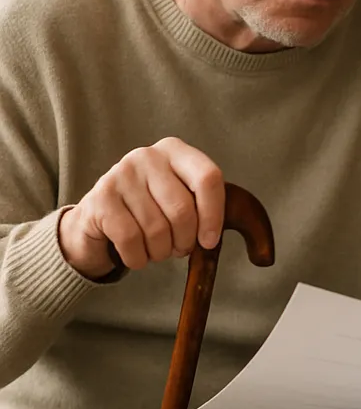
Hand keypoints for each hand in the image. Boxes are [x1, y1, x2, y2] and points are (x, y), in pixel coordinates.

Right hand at [58, 137, 224, 278]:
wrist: (99, 218)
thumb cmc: (149, 209)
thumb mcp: (179, 198)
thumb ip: (200, 207)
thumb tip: (210, 238)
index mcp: (175, 151)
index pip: (208, 178)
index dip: (213, 215)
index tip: (209, 242)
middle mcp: (148, 156)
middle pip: (182, 209)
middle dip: (184, 240)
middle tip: (179, 249)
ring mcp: (121, 174)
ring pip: (156, 228)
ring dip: (160, 251)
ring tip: (157, 250)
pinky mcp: (100, 197)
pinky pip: (130, 239)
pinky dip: (138, 257)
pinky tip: (137, 255)